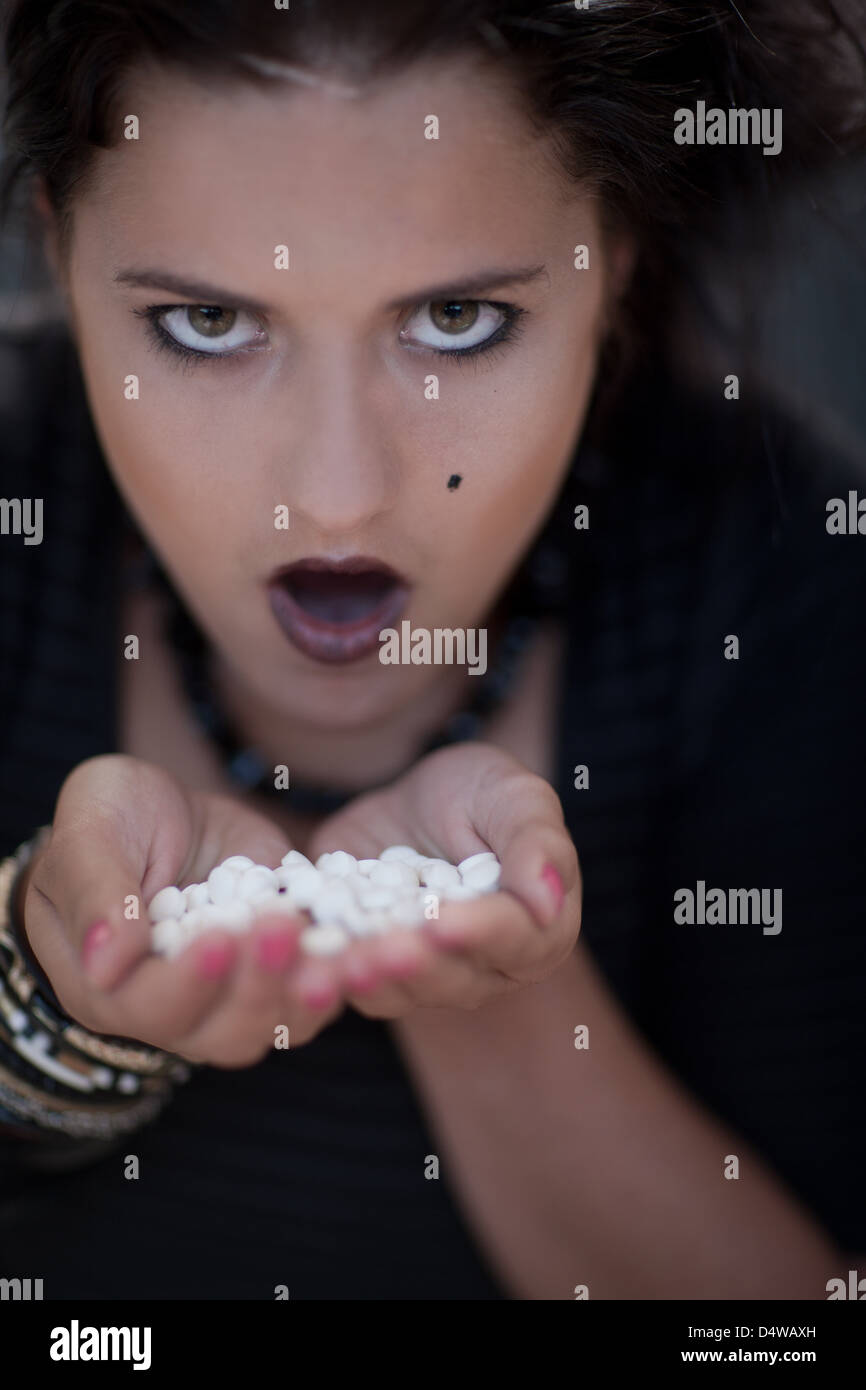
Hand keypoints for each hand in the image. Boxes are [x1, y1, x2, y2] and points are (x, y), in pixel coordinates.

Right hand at [18, 754, 341, 1066]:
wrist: (168, 810)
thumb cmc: (111, 817)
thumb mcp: (93, 830)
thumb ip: (96, 891)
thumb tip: (105, 963)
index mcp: (106, 986)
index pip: (147, 1006)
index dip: (187, 980)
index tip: (221, 936)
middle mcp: (171, 1010)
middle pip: (220, 1031)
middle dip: (258, 985)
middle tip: (284, 925)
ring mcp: (232, 996)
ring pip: (274, 1024)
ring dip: (307, 994)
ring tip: (336, 953)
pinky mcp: (283, 970)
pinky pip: (316, 990)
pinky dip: (344, 975)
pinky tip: (369, 947)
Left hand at [306, 741, 580, 1017]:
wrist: (412, 801)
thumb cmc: (480, 794)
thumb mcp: (514, 796)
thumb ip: (536, 842)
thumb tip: (548, 899)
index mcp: (536, 929)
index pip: (514, 937)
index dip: (480, 931)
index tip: (445, 920)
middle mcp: (484, 966)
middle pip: (454, 976)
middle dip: (419, 965)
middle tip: (386, 950)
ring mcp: (425, 976)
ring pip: (400, 991)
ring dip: (372, 979)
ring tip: (345, 962)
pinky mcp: (372, 967)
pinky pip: (351, 982)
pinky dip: (328, 976)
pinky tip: (307, 963)